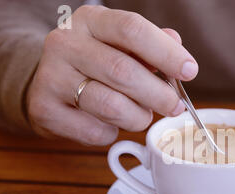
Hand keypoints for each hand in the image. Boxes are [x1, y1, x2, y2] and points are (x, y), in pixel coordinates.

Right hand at [26, 5, 197, 144]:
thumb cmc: (95, 63)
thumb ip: (149, 44)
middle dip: (159, 95)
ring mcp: (51, 77)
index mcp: (89, 21)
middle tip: (175, 106)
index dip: (166, 53)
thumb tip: (176, 42)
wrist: (46, 82)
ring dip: (138, 117)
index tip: (190, 71)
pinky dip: (113, 132)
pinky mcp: (45, 110)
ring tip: (142, 115)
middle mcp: (65, 44)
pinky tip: (111, 123)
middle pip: (123, 72)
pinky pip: (95, 131)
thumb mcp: (119, 44)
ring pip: (112, 106)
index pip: (132, 30)